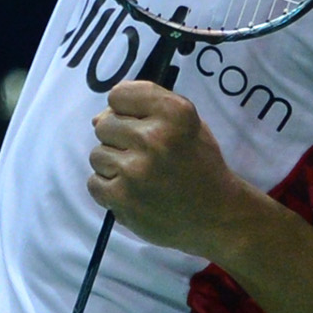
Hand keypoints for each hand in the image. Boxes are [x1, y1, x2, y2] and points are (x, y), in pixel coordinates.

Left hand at [87, 76, 266, 263]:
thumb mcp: (187, 124)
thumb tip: (97, 119)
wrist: (218, 217)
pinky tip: (132, 194)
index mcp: (174, 113)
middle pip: (104, 125)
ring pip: (97, 155)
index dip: (125, 110)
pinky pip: (94, 183)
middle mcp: (153, 137)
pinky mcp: (123, 198)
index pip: (118, 95)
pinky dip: (109, 190)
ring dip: (113, 166)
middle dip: (118, 140)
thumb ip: (146, 110)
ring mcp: (135, 169)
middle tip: (142, 157)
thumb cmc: (200, 166)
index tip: (138, 124)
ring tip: (139, 177)